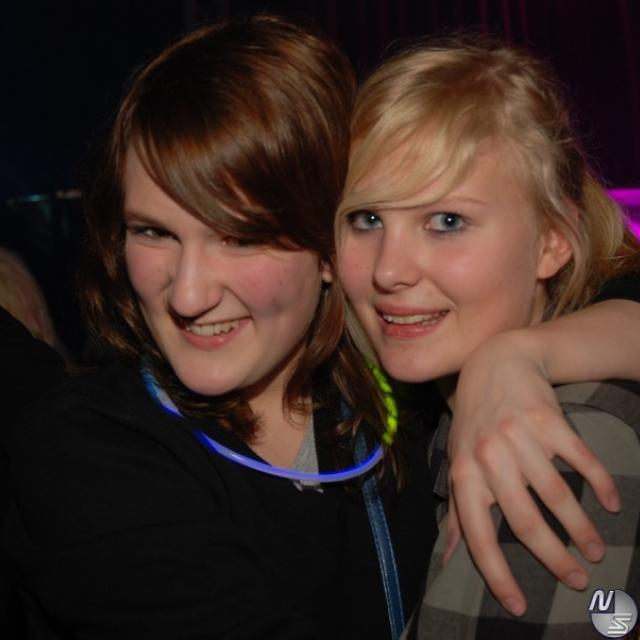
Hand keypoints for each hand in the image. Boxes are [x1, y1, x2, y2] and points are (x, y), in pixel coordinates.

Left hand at [446, 330, 619, 616]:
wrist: (495, 365)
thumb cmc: (474, 423)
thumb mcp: (458, 462)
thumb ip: (456, 510)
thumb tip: (447, 558)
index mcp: (464, 473)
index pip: (476, 534)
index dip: (495, 574)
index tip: (518, 606)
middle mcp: (489, 456)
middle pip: (525, 520)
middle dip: (552, 558)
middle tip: (576, 581)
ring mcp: (519, 437)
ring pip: (557, 495)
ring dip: (580, 529)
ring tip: (594, 551)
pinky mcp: (549, 421)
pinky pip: (581, 460)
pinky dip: (601, 484)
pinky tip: (612, 503)